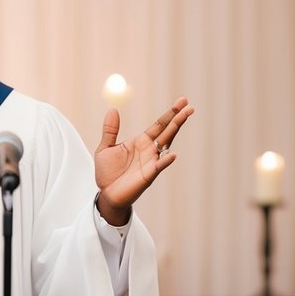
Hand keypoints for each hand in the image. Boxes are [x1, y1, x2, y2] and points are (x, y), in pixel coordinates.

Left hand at [94, 97, 194, 224]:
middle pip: (167, 131)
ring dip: (174, 130)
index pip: (159, 124)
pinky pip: (158, 166)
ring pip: (166, 144)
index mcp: (141, 141)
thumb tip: (113, 109)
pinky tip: (172, 154)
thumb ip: (110, 130)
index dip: (170, 113)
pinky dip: (165, 161)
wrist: (106, 194)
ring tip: (183, 118)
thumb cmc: (108, 172)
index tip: (182, 101)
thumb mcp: (105, 147)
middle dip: (177, 118)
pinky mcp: (147, 176)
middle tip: (189, 106)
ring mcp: (151, 162)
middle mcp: (149, 150)